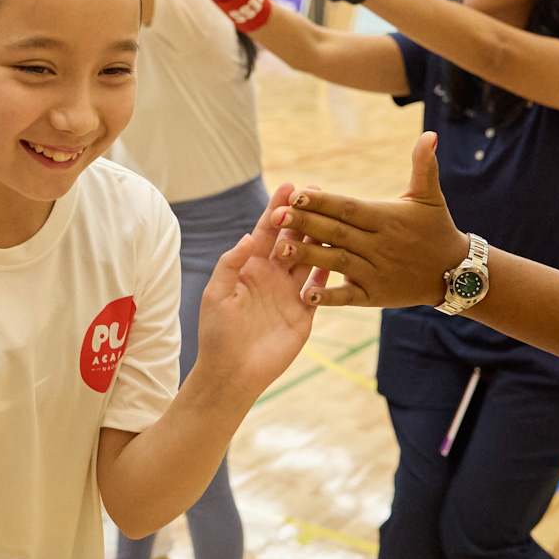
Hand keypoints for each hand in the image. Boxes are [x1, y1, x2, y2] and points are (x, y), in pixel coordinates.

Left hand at [188, 183, 318, 393]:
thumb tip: (250, 236)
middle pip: (292, 239)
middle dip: (304, 216)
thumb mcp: (217, 295)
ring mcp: (289, 293)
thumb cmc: (217, 334)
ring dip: (320, 238)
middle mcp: (271, 277)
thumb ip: (232, 264)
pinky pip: (320, 288)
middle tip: (319, 191)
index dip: (277, 209)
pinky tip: (341, 253)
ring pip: (309, 259)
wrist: (232, 373)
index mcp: (249, 268)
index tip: (289, 186)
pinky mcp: (304, 313)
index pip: (266, 232)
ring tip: (336, 215)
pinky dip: (329, 271)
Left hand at [276, 133, 471, 307]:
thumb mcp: (430, 196)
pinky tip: (306, 295)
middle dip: (305, 225)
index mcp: (385, 219)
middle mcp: (378, 245)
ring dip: (308, 257)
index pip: (348, 208)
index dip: (322, 202)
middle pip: (336, 233)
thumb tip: (430, 134)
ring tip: (279, 250)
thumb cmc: (437, 229)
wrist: (455, 272)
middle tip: (276, 217)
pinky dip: (329, 297)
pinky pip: (348, 296)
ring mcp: (375, 272)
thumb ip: (423, 166)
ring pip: (337, 262)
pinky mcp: (375, 296)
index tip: (296, 194)